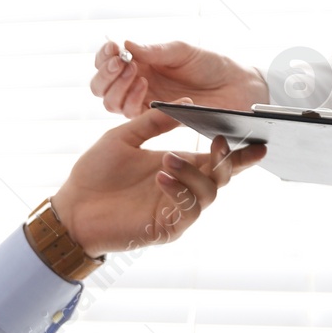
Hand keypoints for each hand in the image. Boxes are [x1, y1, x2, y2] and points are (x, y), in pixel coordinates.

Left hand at [49, 107, 266, 255]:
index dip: (242, 153)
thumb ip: (153, 123)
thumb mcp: (122, 138)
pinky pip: (188, 211)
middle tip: (219, 142)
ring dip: (193, 172)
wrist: (71, 206)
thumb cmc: (95, 173)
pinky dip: (179, 191)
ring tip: (167, 159)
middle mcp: (183, 188)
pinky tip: (161, 177)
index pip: (217, 159)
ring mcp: (176, 209)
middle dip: (227, 160)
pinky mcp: (167, 229)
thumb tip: (187, 103)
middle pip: (223, 177)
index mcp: (178, 165)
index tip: (259, 140)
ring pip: (208, 193)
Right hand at [91, 40, 267, 117]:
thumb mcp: (182, 51)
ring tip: (134, 72)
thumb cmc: (210, 66)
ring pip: (109, 102)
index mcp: (140, 63)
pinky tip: (144, 86)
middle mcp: (135, 83)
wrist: (235, 88)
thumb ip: (154, 50)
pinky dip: (131, 99)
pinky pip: (129, 113)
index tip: (113, 47)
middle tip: (120, 62)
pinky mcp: (152, 119)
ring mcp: (142, 102)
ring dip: (116, 86)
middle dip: (105, 73)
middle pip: (100, 85)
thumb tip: (125, 44)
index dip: (104, 56)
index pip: (107, 61)